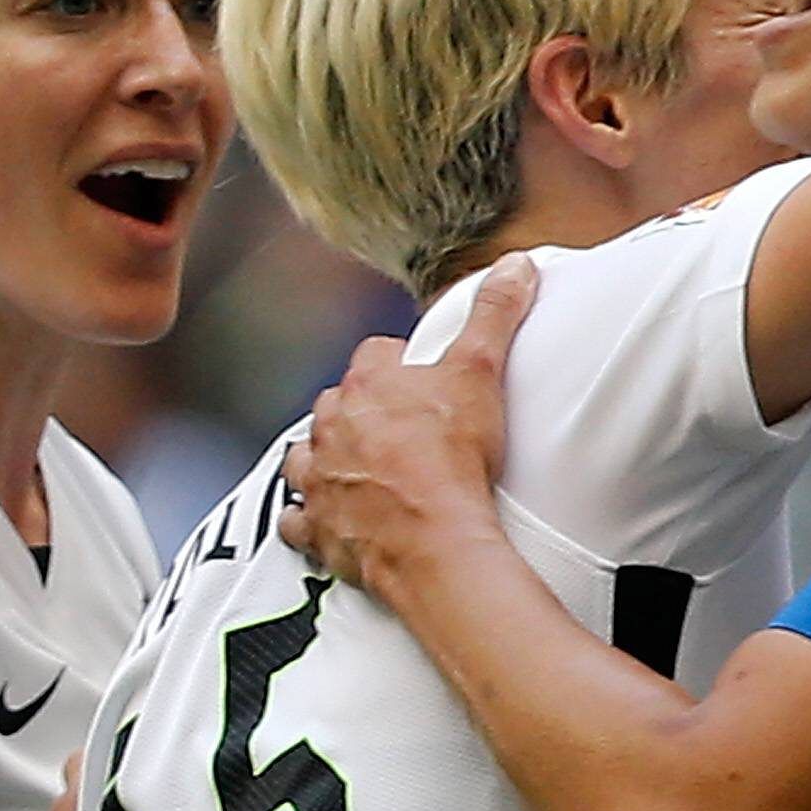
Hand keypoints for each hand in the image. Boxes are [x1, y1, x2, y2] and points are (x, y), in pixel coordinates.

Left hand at [279, 256, 537, 598]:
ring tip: (361, 467)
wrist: (435, 540)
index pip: (375, 355)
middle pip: (339, 405)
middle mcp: (331, 427)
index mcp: (366, 385)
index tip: (423, 379)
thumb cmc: (452, 462)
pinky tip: (330, 518)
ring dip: (328, 458)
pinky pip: (298, 520)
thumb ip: (494, 316)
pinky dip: (309, 518)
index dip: (401, 366)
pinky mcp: (318, 528)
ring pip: (307, 456)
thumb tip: (512, 269)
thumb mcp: (480, 373)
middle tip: (404, 429)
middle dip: (364, 413)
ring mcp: (319, 478)